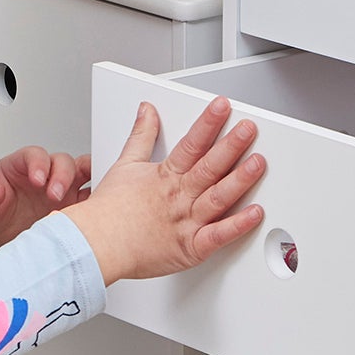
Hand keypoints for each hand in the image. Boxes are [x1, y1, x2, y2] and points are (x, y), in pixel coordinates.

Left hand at [0, 146, 91, 254]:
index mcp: (23, 166)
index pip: (36, 155)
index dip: (39, 164)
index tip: (37, 180)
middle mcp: (47, 175)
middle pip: (64, 162)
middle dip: (64, 176)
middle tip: (55, 195)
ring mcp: (63, 190)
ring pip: (85, 176)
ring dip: (87, 184)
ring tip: (84, 200)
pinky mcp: (74, 208)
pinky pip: (92, 200)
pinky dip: (98, 202)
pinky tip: (97, 211)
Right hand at [65, 98, 265, 285]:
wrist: (96, 244)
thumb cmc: (109, 211)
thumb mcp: (125, 164)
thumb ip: (142, 136)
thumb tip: (147, 111)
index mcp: (166, 176)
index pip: (191, 144)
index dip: (208, 123)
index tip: (223, 106)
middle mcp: (178, 196)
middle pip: (208, 167)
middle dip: (231, 146)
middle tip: (249, 129)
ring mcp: (186, 222)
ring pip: (217, 197)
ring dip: (239, 180)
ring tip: (258, 163)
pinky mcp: (190, 247)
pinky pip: (217, 236)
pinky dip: (237, 226)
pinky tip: (255, 213)